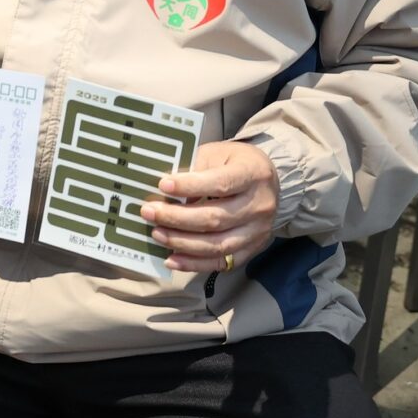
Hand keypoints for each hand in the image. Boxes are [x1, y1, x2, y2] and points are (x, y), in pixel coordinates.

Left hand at [141, 140, 281, 273]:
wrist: (267, 181)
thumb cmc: (234, 163)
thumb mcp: (217, 154)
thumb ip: (195, 169)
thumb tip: (166, 191)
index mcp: (253, 175)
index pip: (220, 184)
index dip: (190, 186)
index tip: (162, 185)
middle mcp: (259, 206)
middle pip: (215, 218)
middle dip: (177, 218)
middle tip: (149, 212)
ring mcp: (258, 232)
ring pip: (217, 244)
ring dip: (182, 242)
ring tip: (157, 233)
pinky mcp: (252, 249)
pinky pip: (222, 262)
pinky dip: (195, 263)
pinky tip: (172, 259)